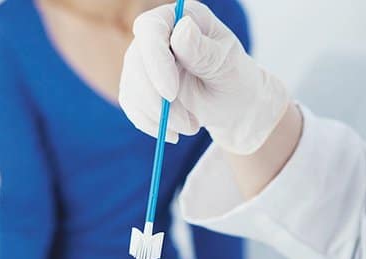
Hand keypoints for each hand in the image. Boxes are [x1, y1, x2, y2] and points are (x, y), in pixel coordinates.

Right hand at [119, 1, 288, 154]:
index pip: (151, 30)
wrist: (230, 104)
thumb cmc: (233, 79)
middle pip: (136, 63)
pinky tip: (173, 133)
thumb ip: (203, 51)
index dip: (155, 61)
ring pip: (132, 90)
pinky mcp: (136, 87)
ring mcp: (142, 62)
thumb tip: (182, 29)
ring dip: (159, 118)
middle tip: (188, 126)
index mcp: (180, 18)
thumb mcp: (226, 66)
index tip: (171, 93)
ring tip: (191, 127)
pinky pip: (132, 107)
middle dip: (157, 101)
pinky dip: (151, 125)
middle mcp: (156, 37)